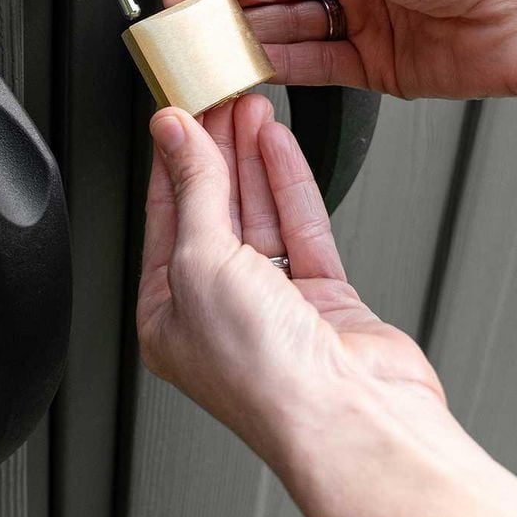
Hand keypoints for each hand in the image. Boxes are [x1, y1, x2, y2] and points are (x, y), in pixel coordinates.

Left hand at [138, 94, 441, 464]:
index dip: (173, 159)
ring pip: (259, 214)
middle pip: (213, 211)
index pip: (165, 218)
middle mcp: (219, 314)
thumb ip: (195, 190)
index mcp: (167, 317)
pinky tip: (279, 144)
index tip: (179, 110)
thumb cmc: (265, 376)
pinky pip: (302, 228)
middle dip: (216, 150)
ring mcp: (274, 307)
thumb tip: (176, 135)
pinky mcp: (325, 301)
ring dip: (252, 159)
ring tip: (251, 105)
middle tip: (220, 96)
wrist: (352, 421)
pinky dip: (291, 183)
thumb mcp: (202, 262)